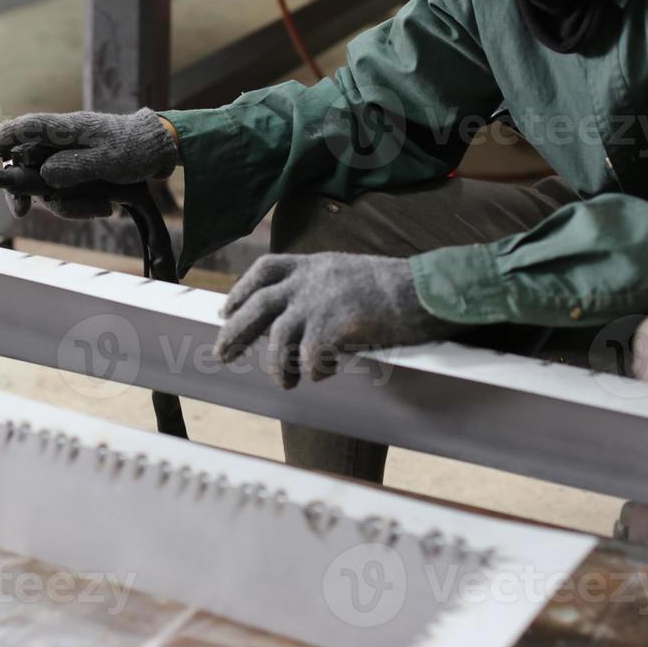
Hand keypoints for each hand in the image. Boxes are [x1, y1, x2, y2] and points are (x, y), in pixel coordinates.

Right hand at [0, 109, 179, 218]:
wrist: (159, 152)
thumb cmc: (134, 149)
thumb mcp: (107, 161)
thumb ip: (73, 167)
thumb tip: (45, 176)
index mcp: (67, 129)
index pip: (26, 127)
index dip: (4, 137)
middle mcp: (63, 142)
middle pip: (27, 162)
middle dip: (23, 189)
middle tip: (21, 211)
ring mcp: (70, 157)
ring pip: (46, 183)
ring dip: (64, 203)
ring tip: (99, 210)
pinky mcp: (78, 171)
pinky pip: (66, 191)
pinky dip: (79, 205)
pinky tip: (103, 208)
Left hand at [215, 252, 456, 387]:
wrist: (425, 291)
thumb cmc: (395, 288)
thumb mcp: (349, 274)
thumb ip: (321, 287)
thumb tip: (297, 316)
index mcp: (313, 264)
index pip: (264, 270)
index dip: (241, 291)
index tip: (227, 309)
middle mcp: (309, 281)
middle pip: (257, 306)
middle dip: (235, 332)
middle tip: (222, 354)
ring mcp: (319, 303)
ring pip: (277, 340)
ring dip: (277, 367)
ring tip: (286, 382)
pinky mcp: (332, 327)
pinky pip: (309, 359)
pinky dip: (313, 371)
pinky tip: (323, 374)